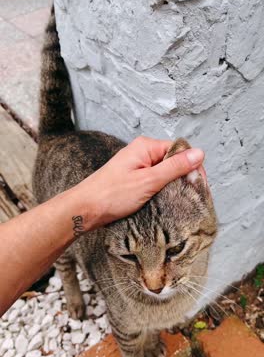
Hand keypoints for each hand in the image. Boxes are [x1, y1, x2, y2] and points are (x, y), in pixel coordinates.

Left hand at [75, 136, 204, 228]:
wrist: (85, 209)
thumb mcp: (149, 181)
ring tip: (178, 202)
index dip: (191, 166)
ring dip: (172, 186)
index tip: (198, 186)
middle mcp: (142, 153)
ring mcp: (137, 167)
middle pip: (173, 161)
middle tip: (190, 197)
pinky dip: (161, 192)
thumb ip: (175, 167)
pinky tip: (165, 203)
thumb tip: (199, 153)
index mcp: (146, 146)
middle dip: (183, 178)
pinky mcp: (133, 180)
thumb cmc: (112, 195)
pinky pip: (154, 182)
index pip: (179, 150)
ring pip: (164, 174)